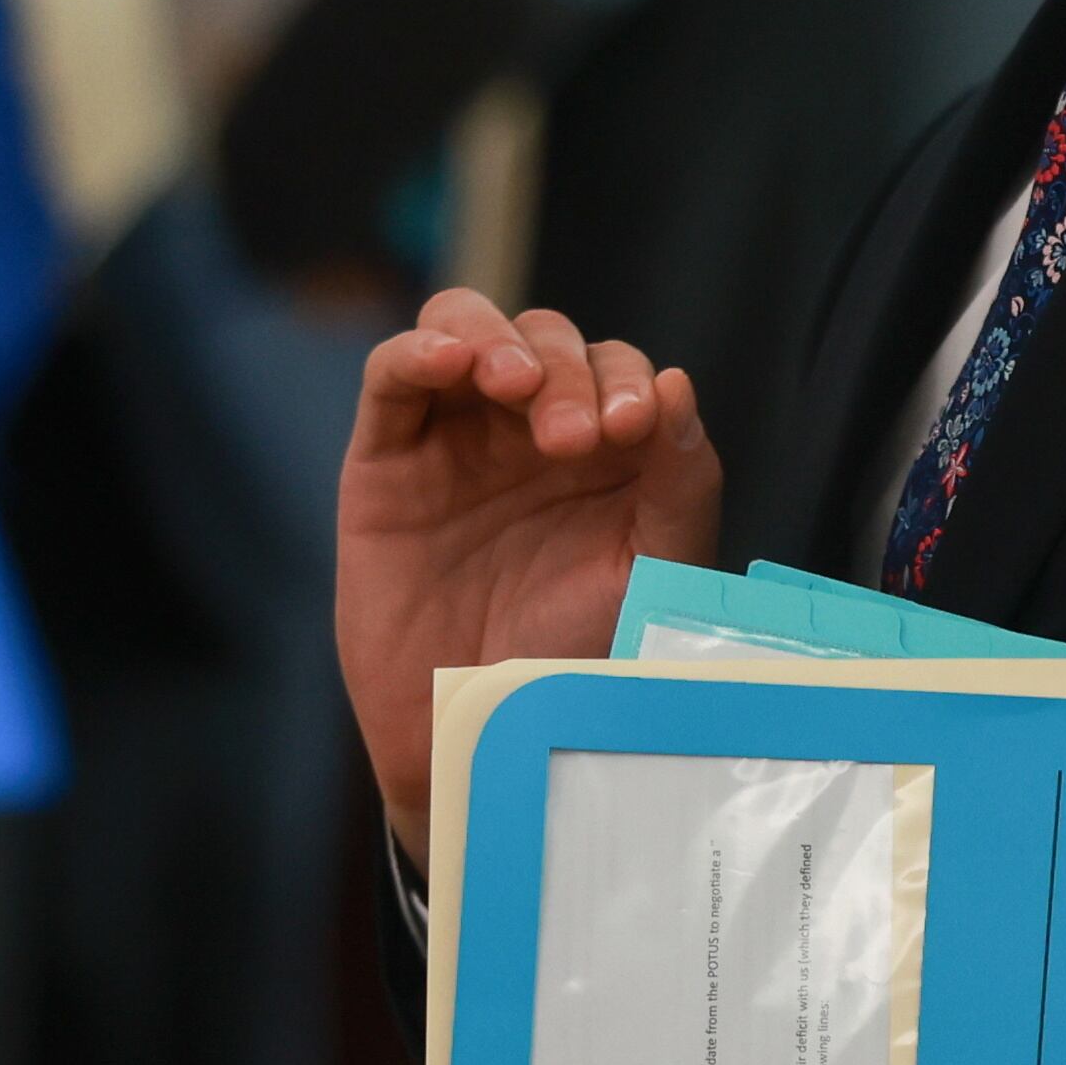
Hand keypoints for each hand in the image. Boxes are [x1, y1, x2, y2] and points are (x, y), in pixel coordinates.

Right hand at [338, 287, 721, 850]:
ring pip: (470, 328)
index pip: (616, 369)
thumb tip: (677, 384)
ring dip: (498, 339)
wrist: (482, 736)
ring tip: (514, 382)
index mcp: (603, 452)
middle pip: (549, 341)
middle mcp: (527, 431)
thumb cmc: (574, 662)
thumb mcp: (648, 577)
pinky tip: (450, 359)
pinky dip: (419, 348)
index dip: (625, 380)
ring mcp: (455, 438)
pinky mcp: (385, 458)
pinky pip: (392, 377)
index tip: (633, 428)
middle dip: (567, 372)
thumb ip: (680, 485)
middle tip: (574, 440)